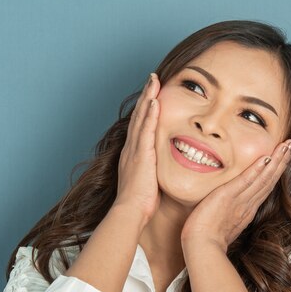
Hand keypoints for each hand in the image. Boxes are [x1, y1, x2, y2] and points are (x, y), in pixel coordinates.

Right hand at [112, 73, 161, 221]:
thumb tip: (160, 173)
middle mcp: (131, 148)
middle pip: (139, 116)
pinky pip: (146, 130)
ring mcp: (135, 150)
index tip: (152, 95)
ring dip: (148, 97)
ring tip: (154, 81)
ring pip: (141, 118)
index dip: (145, 109)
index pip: (140, 126)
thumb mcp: (147, 183)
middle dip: (146, 96)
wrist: (130, 212)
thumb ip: (153, 173)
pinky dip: (150, 114)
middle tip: (152, 79)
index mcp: (133, 155)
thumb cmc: (140, 204)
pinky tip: (155, 100)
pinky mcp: (141, 154)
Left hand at [181, 139, 290, 252]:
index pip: (264, 187)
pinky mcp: (228, 196)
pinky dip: (257, 170)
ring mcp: (240, 201)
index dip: (275, 172)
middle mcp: (248, 204)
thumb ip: (228, 215)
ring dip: (276, 161)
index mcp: (246, 210)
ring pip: (263, 178)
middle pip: (269, 180)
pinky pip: (246, 181)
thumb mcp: (222, 225)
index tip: (283, 159)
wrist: (201, 247)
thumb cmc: (206, 239)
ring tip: (286, 146)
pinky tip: (266, 158)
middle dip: (281, 162)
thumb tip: (226, 210)